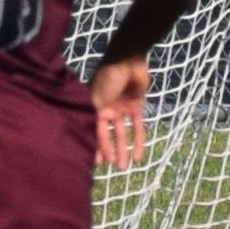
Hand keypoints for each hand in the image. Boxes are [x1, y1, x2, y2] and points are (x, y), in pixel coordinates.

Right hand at [90, 53, 147, 169]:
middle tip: (113, 168)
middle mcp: (107, 110)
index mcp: (94, 107)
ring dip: (124, 150)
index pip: (94, 132)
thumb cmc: (108, 78)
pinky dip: (139, 140)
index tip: (96, 164)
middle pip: (108, 135)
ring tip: (125, 166)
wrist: (128, 60)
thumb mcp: (97, 98)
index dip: (96, 147)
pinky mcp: (136, 107)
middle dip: (110, 151)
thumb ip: (95, 117)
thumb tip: (90, 138)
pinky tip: (140, 155)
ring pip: (122, 134)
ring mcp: (122, 108)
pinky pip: (138, 126)